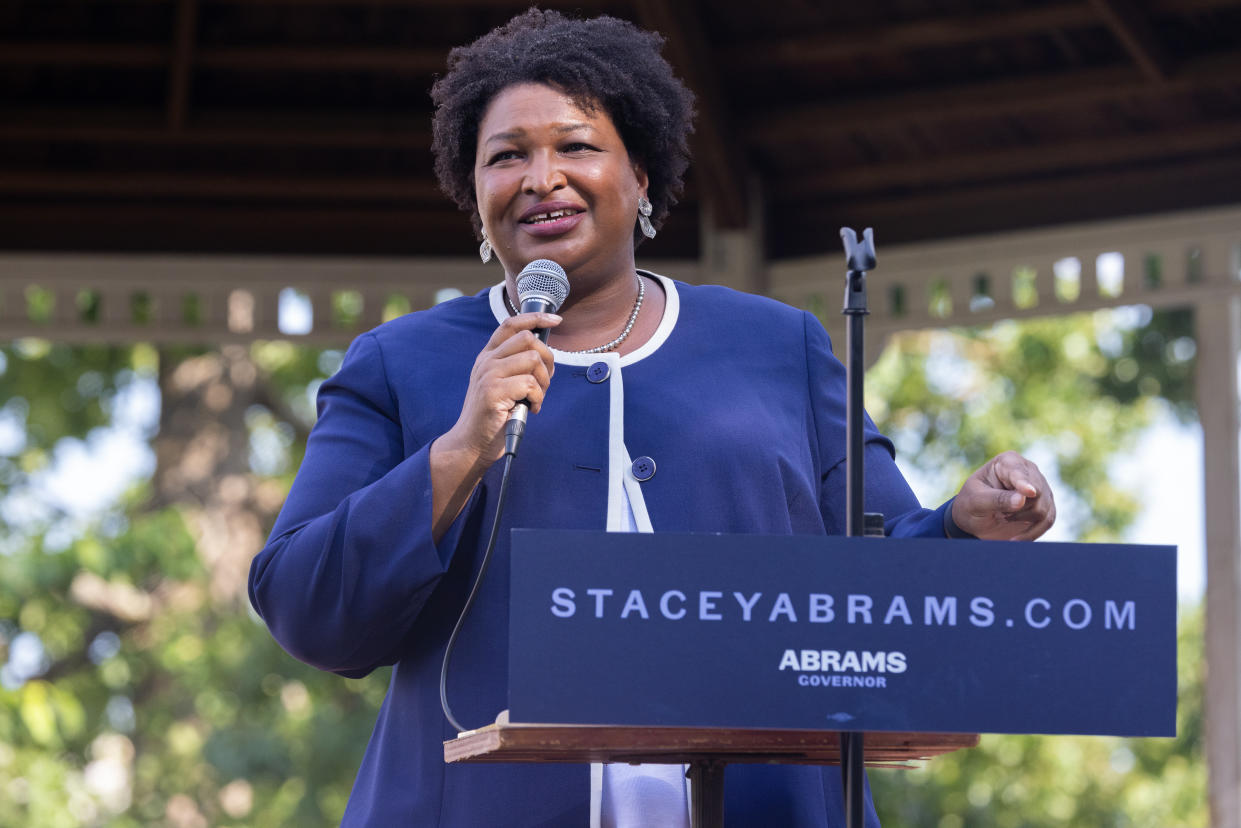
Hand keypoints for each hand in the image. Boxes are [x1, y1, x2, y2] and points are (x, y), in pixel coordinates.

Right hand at [441, 311, 560, 465]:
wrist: (471, 443)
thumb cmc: (493, 416)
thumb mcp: (501, 384)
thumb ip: (516, 366)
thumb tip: (545, 355)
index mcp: (488, 356)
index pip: (511, 324)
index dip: (535, 318)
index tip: (556, 321)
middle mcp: (486, 361)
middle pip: (528, 339)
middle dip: (547, 360)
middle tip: (543, 384)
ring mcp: (488, 375)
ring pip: (532, 360)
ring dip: (543, 382)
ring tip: (536, 398)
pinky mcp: (493, 392)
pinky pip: (530, 384)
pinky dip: (538, 398)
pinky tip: (531, 408)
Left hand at [951, 451, 1055, 540]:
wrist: (974, 520)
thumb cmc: (970, 505)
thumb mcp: (975, 502)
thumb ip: (996, 499)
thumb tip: (1023, 498)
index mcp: (1007, 461)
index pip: (1019, 473)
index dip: (1024, 483)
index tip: (1029, 492)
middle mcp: (1028, 471)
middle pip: (1037, 493)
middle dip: (1018, 510)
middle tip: (1000, 514)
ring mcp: (1040, 488)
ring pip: (1044, 509)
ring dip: (1023, 520)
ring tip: (1004, 518)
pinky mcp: (1045, 506)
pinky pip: (1047, 521)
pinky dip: (1032, 533)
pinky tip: (1015, 539)